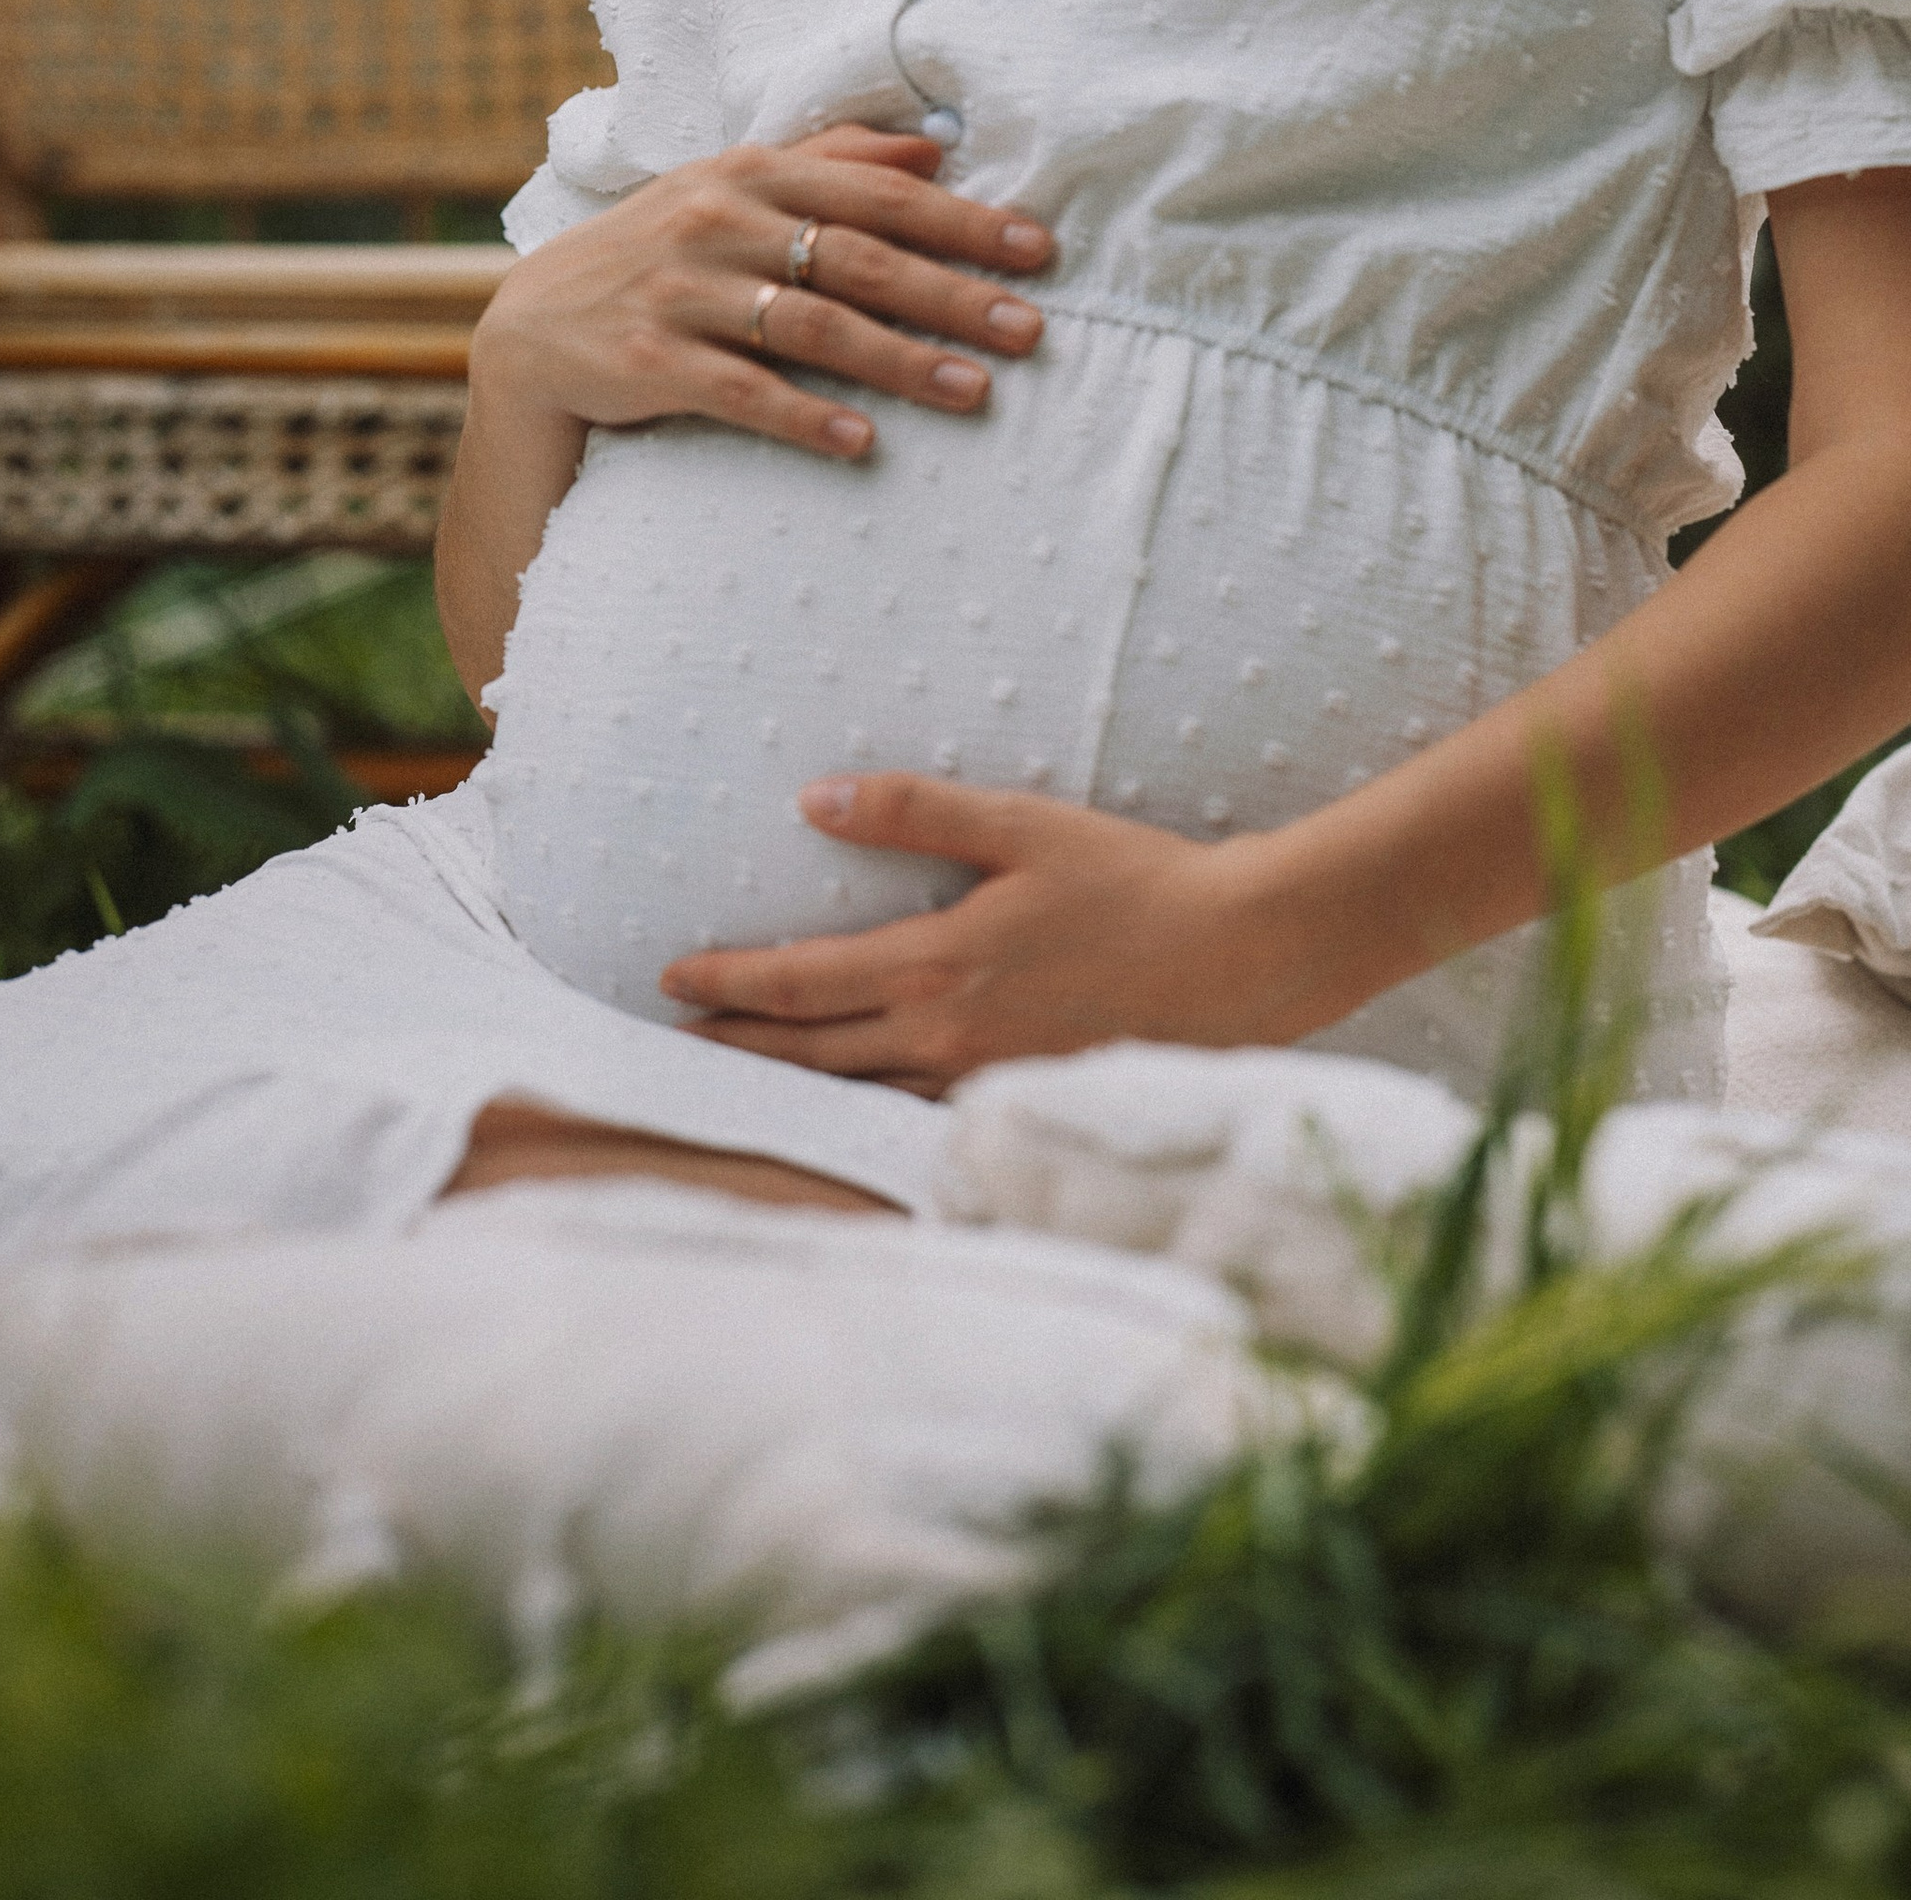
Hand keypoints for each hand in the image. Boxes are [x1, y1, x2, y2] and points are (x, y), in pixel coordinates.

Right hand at [471, 126, 1051, 463]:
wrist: (530, 331)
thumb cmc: (659, 256)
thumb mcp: (733, 191)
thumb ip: (831, 163)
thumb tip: (933, 148)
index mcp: (750, 172)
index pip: (875, 192)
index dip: (961, 220)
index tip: (1038, 250)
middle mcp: (715, 221)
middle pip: (856, 257)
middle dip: (951, 294)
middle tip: (1029, 329)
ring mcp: (676, 292)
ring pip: (809, 324)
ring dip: (898, 360)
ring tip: (973, 391)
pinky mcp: (642, 361)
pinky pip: (738, 391)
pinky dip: (803, 414)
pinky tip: (862, 440)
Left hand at [657, 774, 1319, 1095]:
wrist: (1238, 960)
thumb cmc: (1136, 883)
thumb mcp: (1022, 826)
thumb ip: (913, 812)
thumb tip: (813, 799)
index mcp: (936, 966)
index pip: (797, 983)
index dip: (726, 984)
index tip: (671, 978)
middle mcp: (945, 1037)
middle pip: (807, 1054)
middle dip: (733, 1047)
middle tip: (672, 1045)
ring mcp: (982, 1079)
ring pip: (854, 1094)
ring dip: (785, 1085)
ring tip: (736, 1077)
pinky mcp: (1019, 1097)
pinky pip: (913, 1111)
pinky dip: (858, 1109)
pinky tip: (847, 1106)